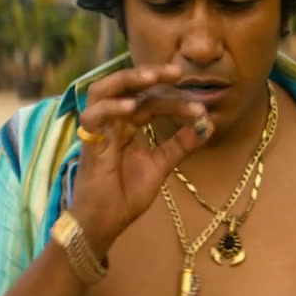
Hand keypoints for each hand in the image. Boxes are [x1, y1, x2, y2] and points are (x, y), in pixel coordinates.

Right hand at [69, 63, 211, 251]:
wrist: (104, 223)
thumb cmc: (125, 195)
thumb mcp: (161, 165)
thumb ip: (181, 144)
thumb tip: (208, 125)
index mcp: (128, 125)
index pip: (151, 101)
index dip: (175, 100)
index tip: (201, 109)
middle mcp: (112, 122)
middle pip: (128, 87)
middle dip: (151, 75)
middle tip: (176, 71)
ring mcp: (98, 130)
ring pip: (103, 90)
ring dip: (127, 80)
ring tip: (152, 77)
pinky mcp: (87, 143)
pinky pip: (92, 116)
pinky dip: (110, 108)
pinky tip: (132, 108)